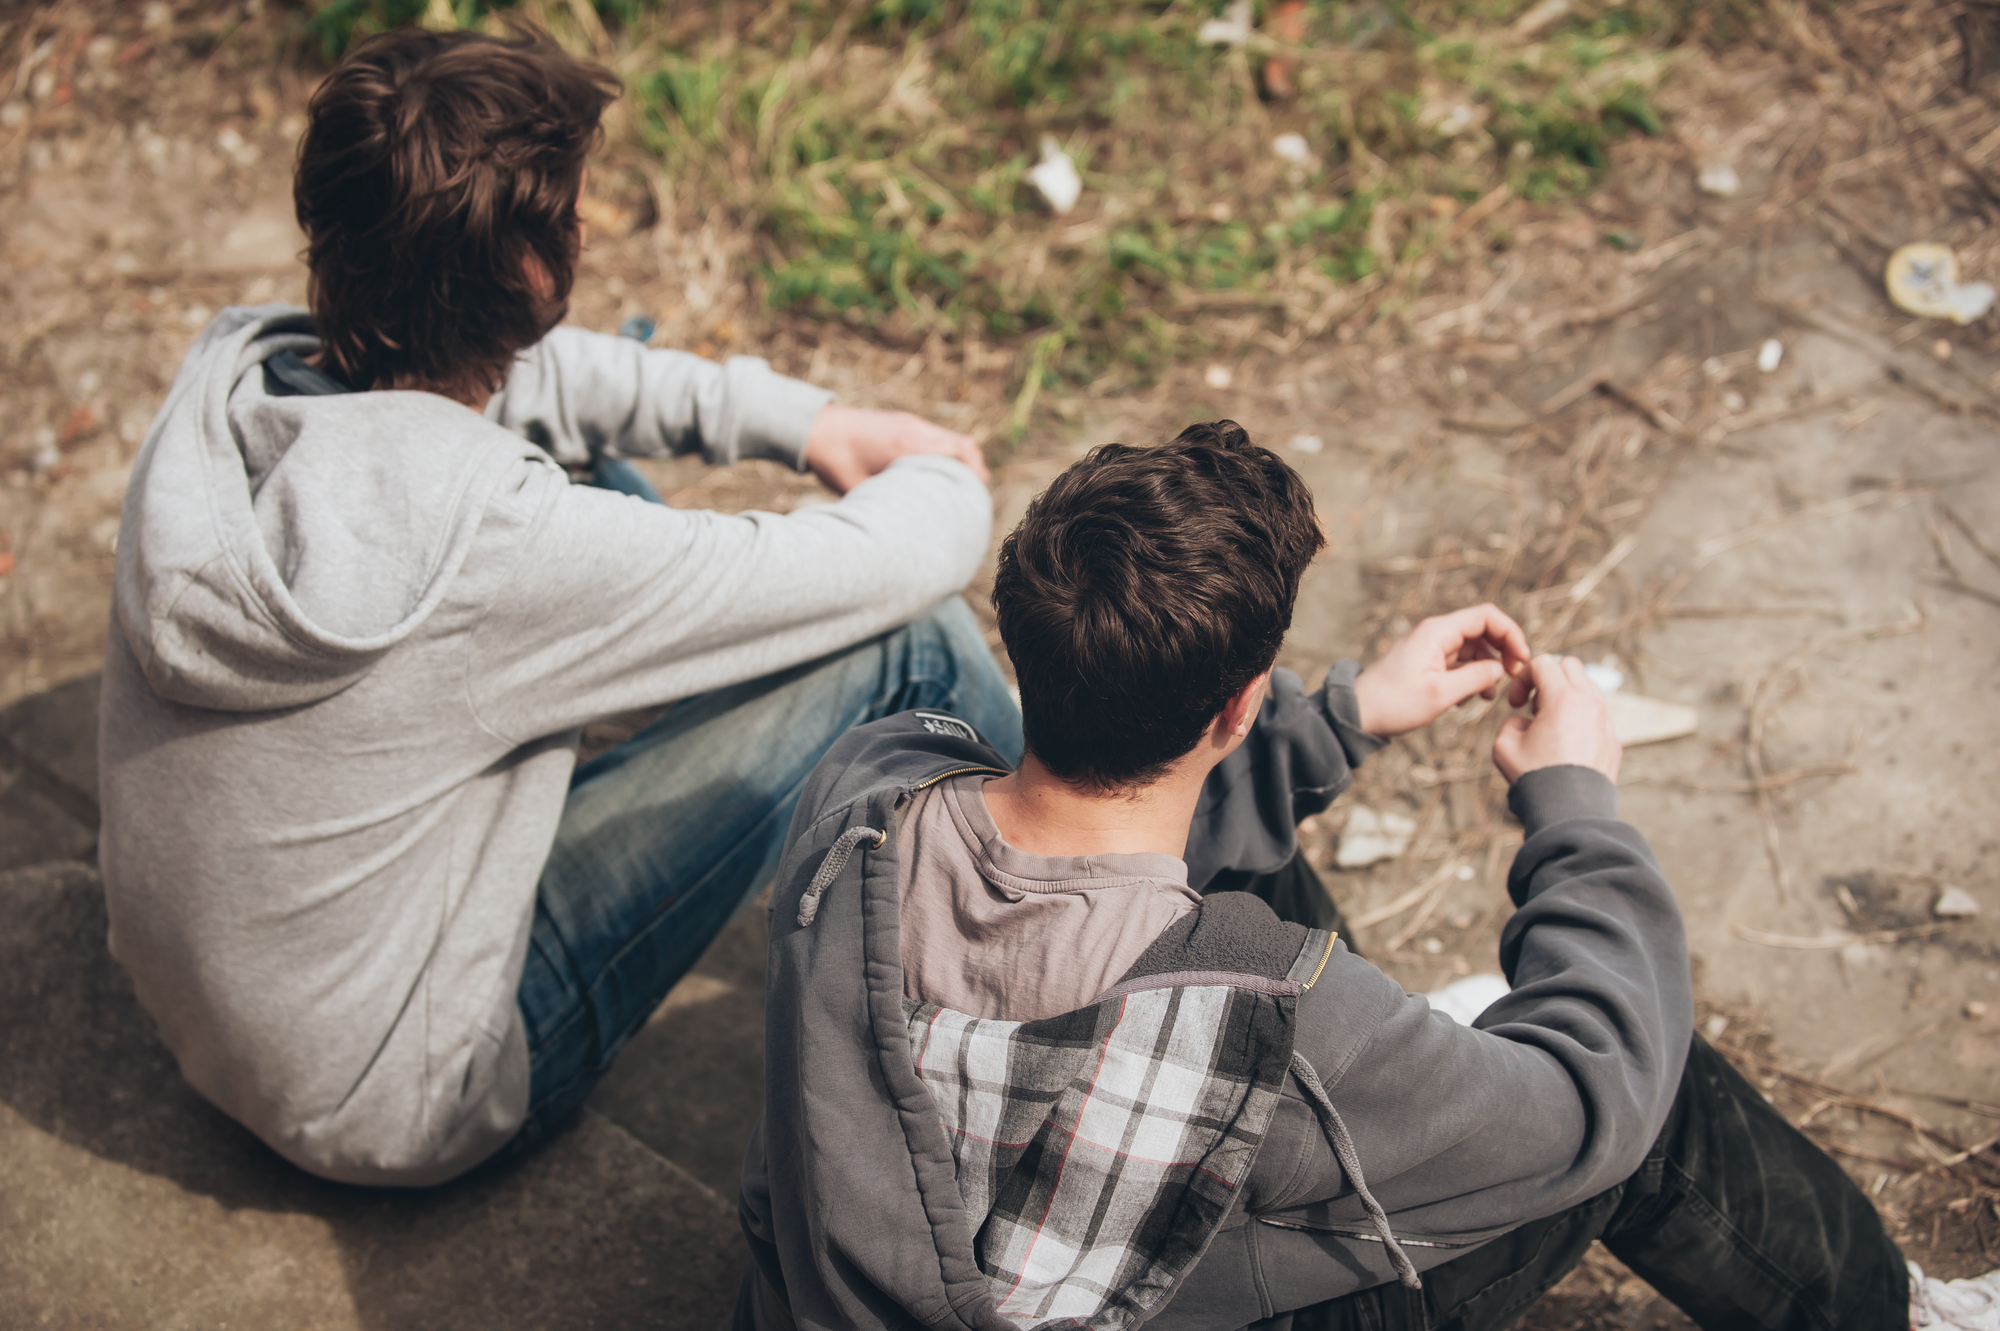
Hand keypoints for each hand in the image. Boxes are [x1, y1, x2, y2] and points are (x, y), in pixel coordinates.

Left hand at [803, 405, 988, 493]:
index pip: (959, 454)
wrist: (815, 428)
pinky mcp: (905, 424)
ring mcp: (910, 423)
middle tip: (972, 498)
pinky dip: (945, 455)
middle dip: (974, 472)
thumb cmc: (834, 461)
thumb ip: (883, 503)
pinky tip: (936, 476)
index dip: (974, 478)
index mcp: (906, 445)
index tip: (977, 500)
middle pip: (964, 446)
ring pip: (953, 440)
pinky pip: (937, 438)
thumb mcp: (858, 488)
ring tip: (957, 489)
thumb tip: (902, 530)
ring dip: (961, 463)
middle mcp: (914, 430)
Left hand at [1352, 603, 1531, 736]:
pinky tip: (1467, 699)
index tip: (1522, 660)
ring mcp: (1432, 648)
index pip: (1487, 616)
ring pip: (1474, 648)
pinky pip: (1460, 662)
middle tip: (1512, 678)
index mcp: (1438, 632)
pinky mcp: (1428, 663)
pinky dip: (1471, 676)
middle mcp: (1436, 634)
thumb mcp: (1441, 694)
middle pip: (1483, 630)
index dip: (1511, 634)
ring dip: (1488, 668)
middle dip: (1503, 652)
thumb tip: (1501, 669)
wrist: (1358, 714)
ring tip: (1488, 696)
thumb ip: (1477, 678)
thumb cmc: (1394, 703)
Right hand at [1491, 654, 1621, 782]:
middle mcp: (1589, 703)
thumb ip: (1511, 722)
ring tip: (1552, 724)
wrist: (1569, 811)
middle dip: (1549, 679)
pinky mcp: (1613, 741)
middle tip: (1536, 706)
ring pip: (1588, 688)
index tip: (1516, 704)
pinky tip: (1568, 743)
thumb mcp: (1503, 746)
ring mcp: (1605, 722)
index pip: (1542, 662)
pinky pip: (1598, 715)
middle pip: (1570, 666)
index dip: (1523, 678)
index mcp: (1562, 698)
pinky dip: (1581, 718)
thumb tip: (1525, 722)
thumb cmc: (1534, 778)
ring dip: (1567, 696)